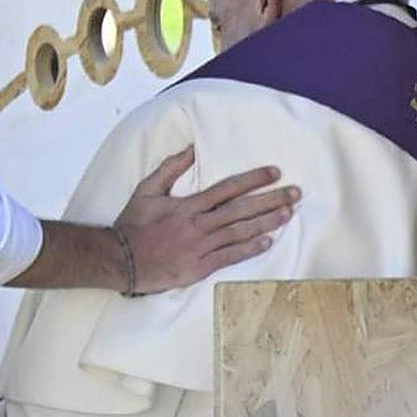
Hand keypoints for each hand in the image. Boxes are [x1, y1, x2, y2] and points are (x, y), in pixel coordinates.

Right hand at [115, 145, 298, 293]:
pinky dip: (249, 248)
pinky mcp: (199, 267)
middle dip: (270, 200)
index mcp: (187, 206)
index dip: (253, 179)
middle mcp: (198, 225)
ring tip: (288, 213)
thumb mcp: (147, 190)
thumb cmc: (133, 224)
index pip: (227, 189)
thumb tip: (190, 149)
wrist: (121, 260)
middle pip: (241, 210)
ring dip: (267, 222)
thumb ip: (170, 169)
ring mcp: (200, 248)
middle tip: (295, 193)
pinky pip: (230, 257)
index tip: (274, 172)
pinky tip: (268, 241)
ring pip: (240, 232)